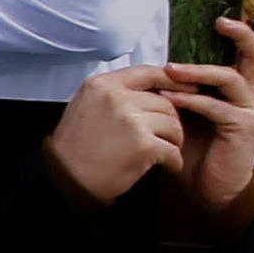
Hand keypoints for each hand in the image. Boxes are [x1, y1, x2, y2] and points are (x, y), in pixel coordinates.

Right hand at [44, 64, 190, 204]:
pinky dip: (173, 161)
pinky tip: (166, 166)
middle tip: (166, 137)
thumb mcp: (86, 106)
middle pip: (165, 102)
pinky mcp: (143, 144)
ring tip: (163, 152)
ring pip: (173, 124)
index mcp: (103, 85)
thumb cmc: (75, 147)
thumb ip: (115, 93)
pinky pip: (172, 149)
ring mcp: (131, 120)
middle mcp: (117, 97)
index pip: (149, 72)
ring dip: (173, 141)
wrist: (66, 180)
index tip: (188, 89)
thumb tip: (153, 90)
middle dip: (170, 121)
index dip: (172, 81)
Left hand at [161, 17, 253, 214]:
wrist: (211, 189)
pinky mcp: (244, 128)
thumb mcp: (184, 116)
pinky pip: (217, 107)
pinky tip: (171, 100)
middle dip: (240, 37)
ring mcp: (249, 111)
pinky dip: (192, 101)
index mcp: (236, 90)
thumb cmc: (196, 152)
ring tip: (170, 71)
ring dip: (198, 72)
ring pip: (230, 79)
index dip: (238, 34)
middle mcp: (248, 96)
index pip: (245, 54)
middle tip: (217, 23)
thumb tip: (152, 70)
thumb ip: (179, 94)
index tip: (218, 18)